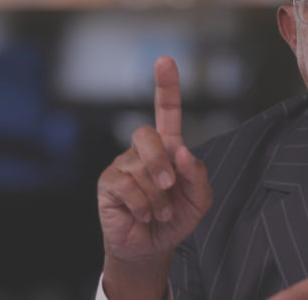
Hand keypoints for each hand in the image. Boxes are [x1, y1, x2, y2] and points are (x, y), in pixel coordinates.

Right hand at [97, 56, 212, 298]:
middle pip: (148, 135)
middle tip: (170, 186)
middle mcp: (143, 151)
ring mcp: (123, 165)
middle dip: (161, 162)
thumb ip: (198, 174)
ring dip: (157, 196)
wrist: (153, 248)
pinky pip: (128, 186)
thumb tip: (181, 151)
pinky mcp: (108, 183)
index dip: (166, 86)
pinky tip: (143, 215)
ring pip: (141, 168)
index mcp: (168, 148)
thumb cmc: (175, 217)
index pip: (167, 111)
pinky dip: (143, 205)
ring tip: (159, 211)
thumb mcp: (199, 199)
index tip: (165, 60)